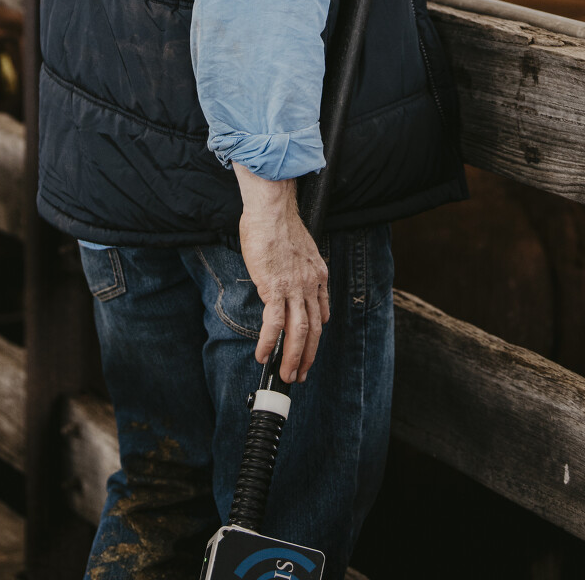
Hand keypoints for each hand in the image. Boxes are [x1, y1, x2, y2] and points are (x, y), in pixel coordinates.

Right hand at [233, 166, 328, 383]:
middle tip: (301, 374)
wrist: (271, 210)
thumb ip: (301, 268)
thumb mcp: (301, 248)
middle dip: (308, 356)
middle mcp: (310, 285)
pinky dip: (270, 343)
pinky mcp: (274, 288)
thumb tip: (292, 280)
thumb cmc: (278, 224)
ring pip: (298, 333)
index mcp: (317, 274)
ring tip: (286, 374)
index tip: (309, 347)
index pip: (320, 311)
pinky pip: (275, 324)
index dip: (316, 333)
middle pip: (313, 330)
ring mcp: (294, 288)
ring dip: (293, 358)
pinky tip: (264, 355)